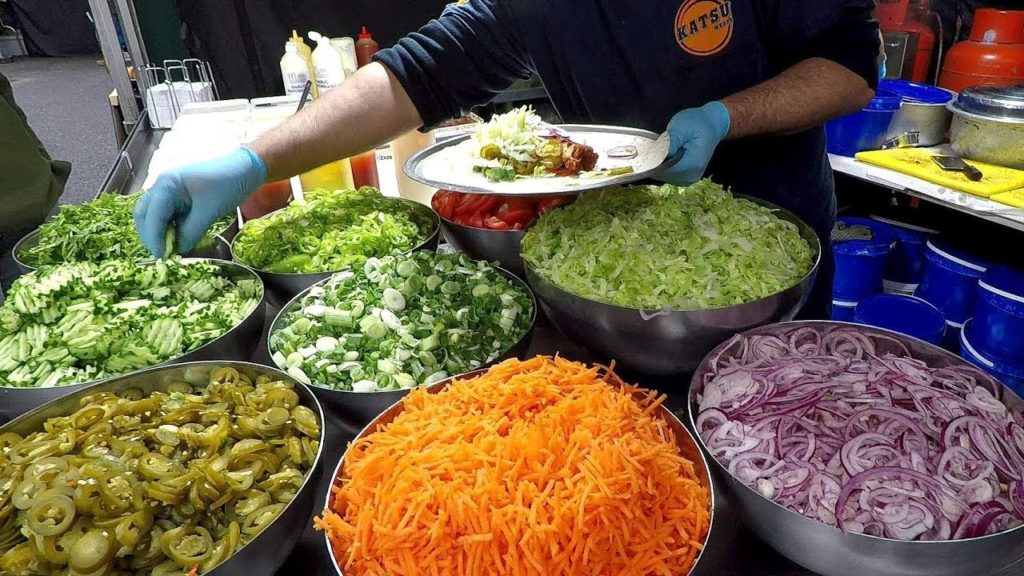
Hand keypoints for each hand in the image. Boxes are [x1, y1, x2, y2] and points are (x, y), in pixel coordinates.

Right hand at [134, 147, 265, 255]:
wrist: (245, 168)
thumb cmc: (227, 185)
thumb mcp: (209, 212)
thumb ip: (190, 232)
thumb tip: (177, 250)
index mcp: (166, 184)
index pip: (152, 216)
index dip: (154, 238)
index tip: (162, 257)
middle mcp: (162, 185)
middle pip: (145, 214)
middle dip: (151, 235)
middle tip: (162, 255)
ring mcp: (169, 189)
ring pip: (154, 214)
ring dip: (159, 232)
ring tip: (170, 248)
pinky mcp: (179, 195)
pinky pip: (167, 213)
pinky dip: (169, 226)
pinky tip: (177, 238)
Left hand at [659, 101, 730, 185]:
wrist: (712, 126)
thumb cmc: (697, 123)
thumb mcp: (682, 127)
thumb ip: (670, 143)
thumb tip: (655, 157)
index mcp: (693, 164)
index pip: (664, 170)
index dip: (652, 161)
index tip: (649, 149)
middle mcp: (691, 176)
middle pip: (662, 174)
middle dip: (655, 162)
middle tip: (657, 145)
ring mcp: (688, 179)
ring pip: (663, 176)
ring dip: (658, 164)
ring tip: (664, 149)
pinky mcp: (685, 179)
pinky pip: (667, 175)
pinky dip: (663, 166)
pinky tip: (667, 155)